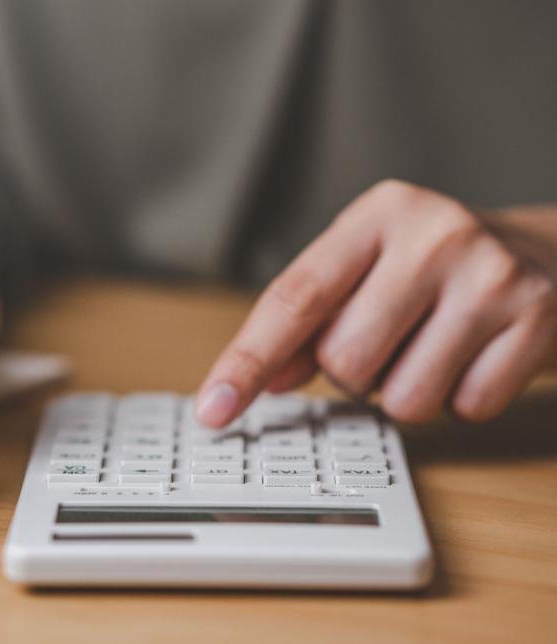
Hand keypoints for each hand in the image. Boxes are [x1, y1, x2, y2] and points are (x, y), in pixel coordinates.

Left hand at [197, 180, 556, 425]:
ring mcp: (491, 274)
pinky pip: (464, 407)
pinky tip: (477, 356)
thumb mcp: (367, 274)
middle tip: (391, 341)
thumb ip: (307, 325)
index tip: (213, 409)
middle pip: (344, 360)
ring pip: (402, 397)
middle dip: (355, 373)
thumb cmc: (435, 271)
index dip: (247, 360)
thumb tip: (261, 382)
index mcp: (377, 214)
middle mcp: (433, 234)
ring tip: (435, 346)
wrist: (551, 257)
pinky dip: (461, 398)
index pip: (294, 298)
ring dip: (406, 391)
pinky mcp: (537, 318)